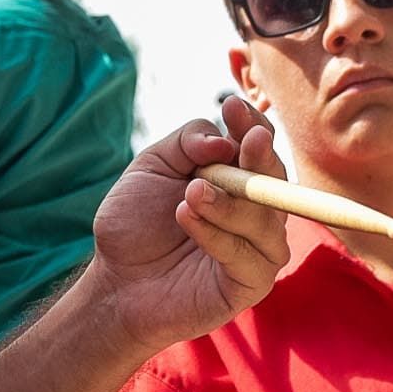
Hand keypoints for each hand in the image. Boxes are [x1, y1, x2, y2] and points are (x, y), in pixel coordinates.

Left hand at [80, 94, 294, 356]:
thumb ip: (186, 142)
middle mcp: (257, 211)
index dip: (252, 124)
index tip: (230, 107)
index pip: (260, 145)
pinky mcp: (251, 284)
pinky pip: (249, 258)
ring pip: (267, 219)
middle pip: (276, 179)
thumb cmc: (136, 224)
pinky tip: (187, 218)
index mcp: (238, 178)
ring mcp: (258, 249)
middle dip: (260, 157)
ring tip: (192, 192)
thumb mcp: (152, 167)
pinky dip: (219, 236)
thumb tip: (223, 140)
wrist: (116, 281)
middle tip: (243, 142)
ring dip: (231, 201)